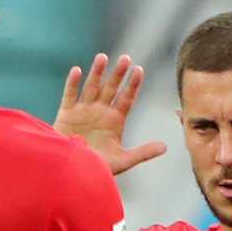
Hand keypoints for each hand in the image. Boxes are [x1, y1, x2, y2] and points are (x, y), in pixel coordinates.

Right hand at [55, 53, 165, 174]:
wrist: (73, 174)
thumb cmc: (97, 168)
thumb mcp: (122, 160)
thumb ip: (142, 152)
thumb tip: (165, 147)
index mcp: (114, 120)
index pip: (126, 98)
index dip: (132, 84)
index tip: (139, 70)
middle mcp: (100, 112)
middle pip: (110, 88)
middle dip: (118, 74)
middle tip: (126, 58)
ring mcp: (83, 111)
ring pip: (91, 87)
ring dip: (97, 72)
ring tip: (103, 57)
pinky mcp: (66, 114)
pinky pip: (70, 96)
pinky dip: (73, 83)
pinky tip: (77, 70)